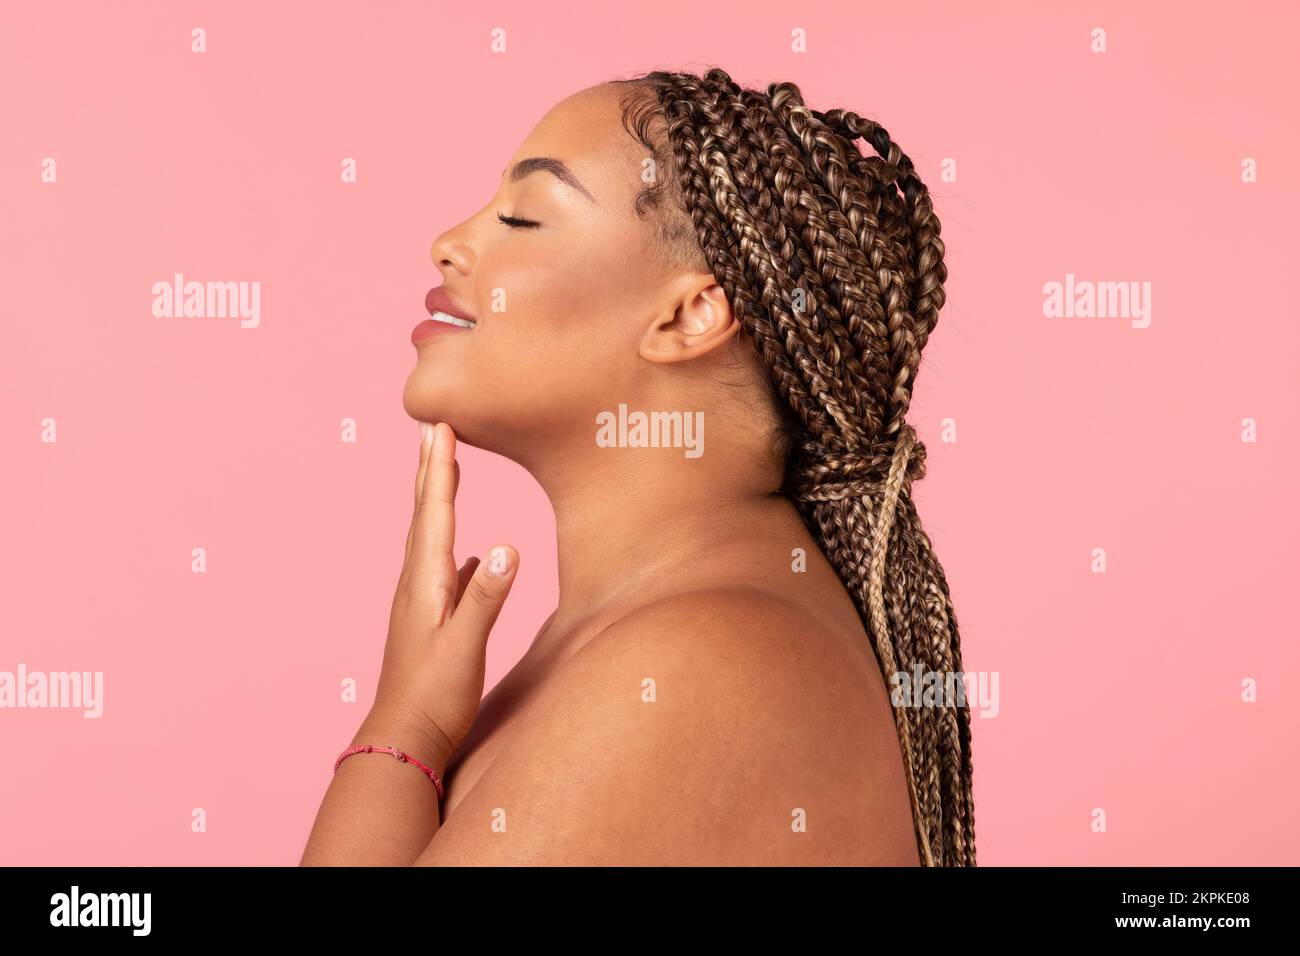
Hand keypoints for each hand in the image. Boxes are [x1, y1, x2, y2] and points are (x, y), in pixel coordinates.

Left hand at [368, 421, 518, 771]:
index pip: (433, 512)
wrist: (402, 741)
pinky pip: (442, 566)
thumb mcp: (465, 649)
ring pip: (430, 536)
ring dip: (437, 498)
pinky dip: (450, 543)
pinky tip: (464, 553)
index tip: (440, 423)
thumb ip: (487, 599)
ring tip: (443, 470)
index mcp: (425, 583)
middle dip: (432, 467)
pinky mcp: (430, 621)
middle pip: (425, 513)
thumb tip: (506, 546)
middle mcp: (417, 585)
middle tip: (434, 425)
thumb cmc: (433, 700)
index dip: (439, 467)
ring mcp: (421, 602)